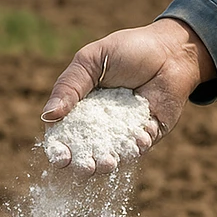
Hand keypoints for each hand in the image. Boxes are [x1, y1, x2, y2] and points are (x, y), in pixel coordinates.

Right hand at [39, 18, 216, 172]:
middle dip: (84, 163)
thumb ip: (69, 87)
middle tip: (85, 167)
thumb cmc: (128, 49)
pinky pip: (141, 147)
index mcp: (81, 107)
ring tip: (107, 163)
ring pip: (113, 155)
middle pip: (87, 152)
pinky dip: (139, 145)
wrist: (169, 49)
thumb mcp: (91, 61)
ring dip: (109, 162)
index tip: (60, 158)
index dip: (60, 149)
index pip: (64, 134)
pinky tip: (140, 138)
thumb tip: (47, 117)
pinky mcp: (149, 134)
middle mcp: (101, 124)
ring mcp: (125, 131)